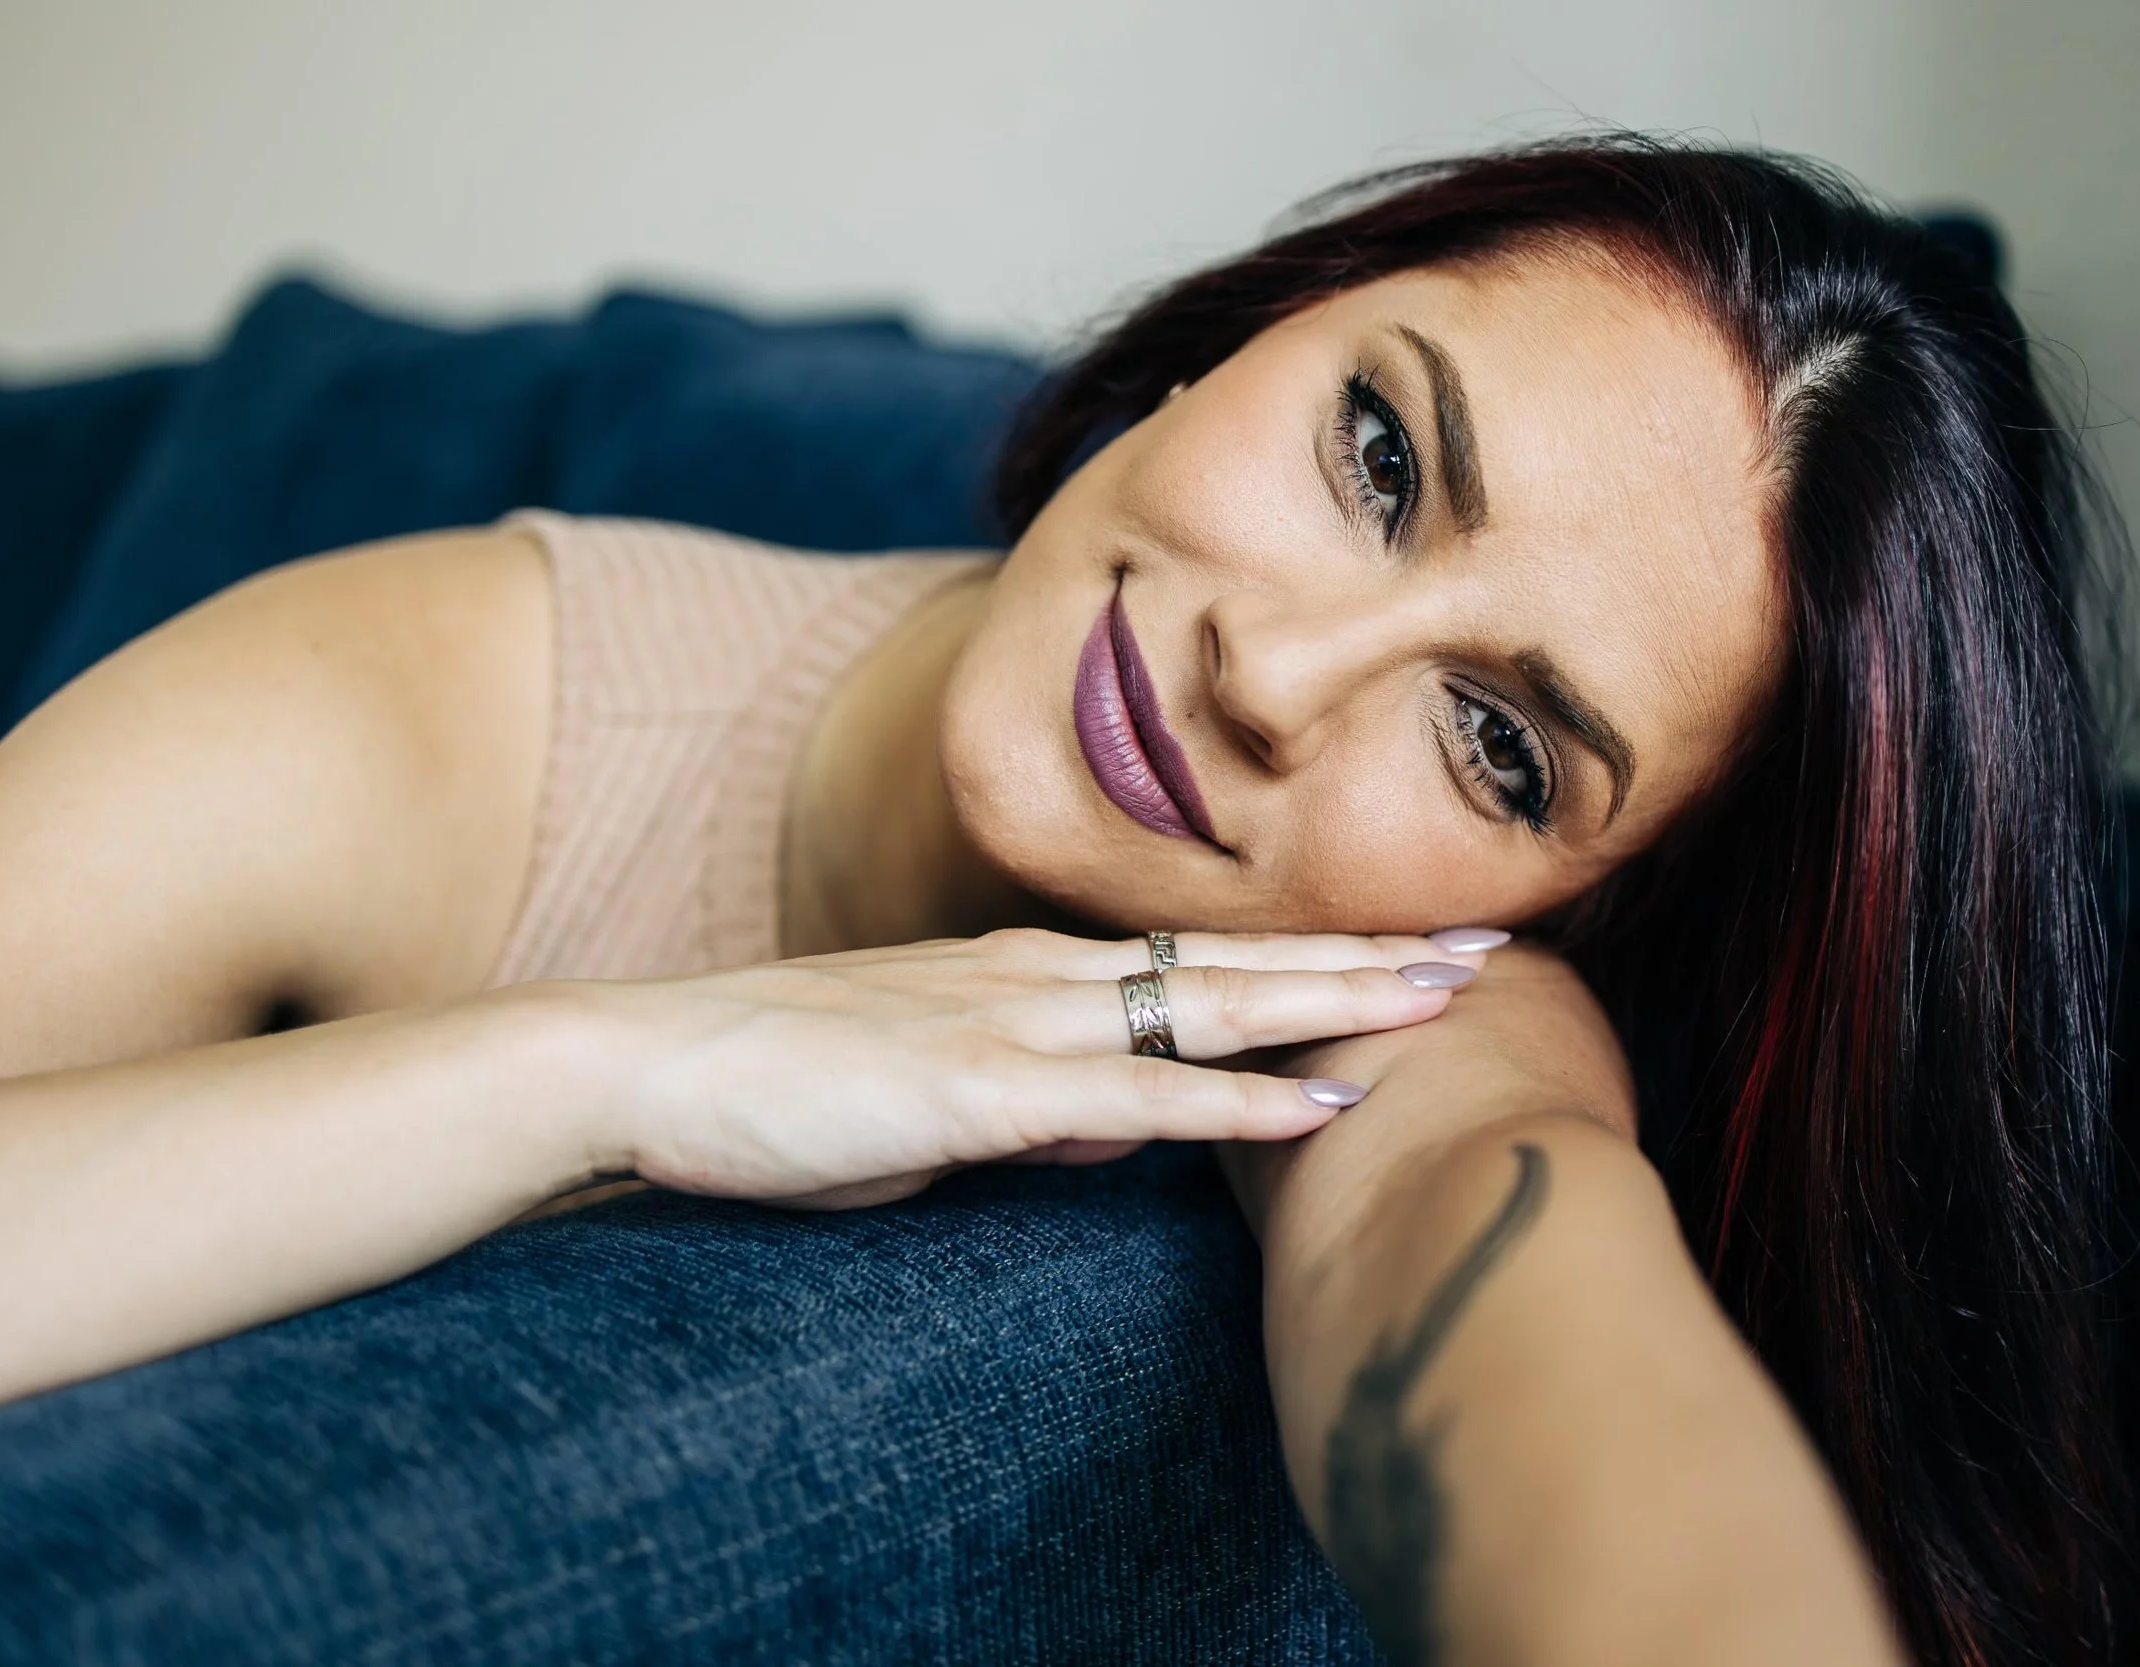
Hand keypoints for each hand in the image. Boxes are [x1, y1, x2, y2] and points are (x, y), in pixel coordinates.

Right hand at [572, 928, 1492, 1209]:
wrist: (645, 1067)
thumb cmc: (779, 1085)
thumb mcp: (933, 1093)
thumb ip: (1038, 1101)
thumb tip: (1126, 1126)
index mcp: (1032, 971)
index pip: (1204, 954)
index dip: (1316, 949)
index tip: (1415, 945)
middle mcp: (1044, 975)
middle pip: (1240, 957)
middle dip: (1370, 951)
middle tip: (1493, 938)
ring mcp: (1016, 1021)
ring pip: (1213, 1004)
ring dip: (1340, 1002)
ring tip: (1451, 992)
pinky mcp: (979, 1086)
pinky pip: (1135, 1095)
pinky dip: (1239, 1101)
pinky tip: (1323, 1105)